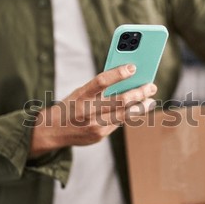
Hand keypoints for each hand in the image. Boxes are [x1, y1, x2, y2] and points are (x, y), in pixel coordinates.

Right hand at [30, 64, 156, 157]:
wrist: (53, 130)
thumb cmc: (72, 105)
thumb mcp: (80, 92)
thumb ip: (100, 88)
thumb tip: (127, 80)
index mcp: (81, 95)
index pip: (101, 81)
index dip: (118, 74)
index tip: (133, 67)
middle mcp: (87, 111)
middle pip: (119, 101)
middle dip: (139, 93)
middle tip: (151, 86)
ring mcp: (93, 126)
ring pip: (124, 115)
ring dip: (141, 107)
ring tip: (151, 100)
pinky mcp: (98, 136)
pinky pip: (118, 123)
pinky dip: (128, 115)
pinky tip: (137, 109)